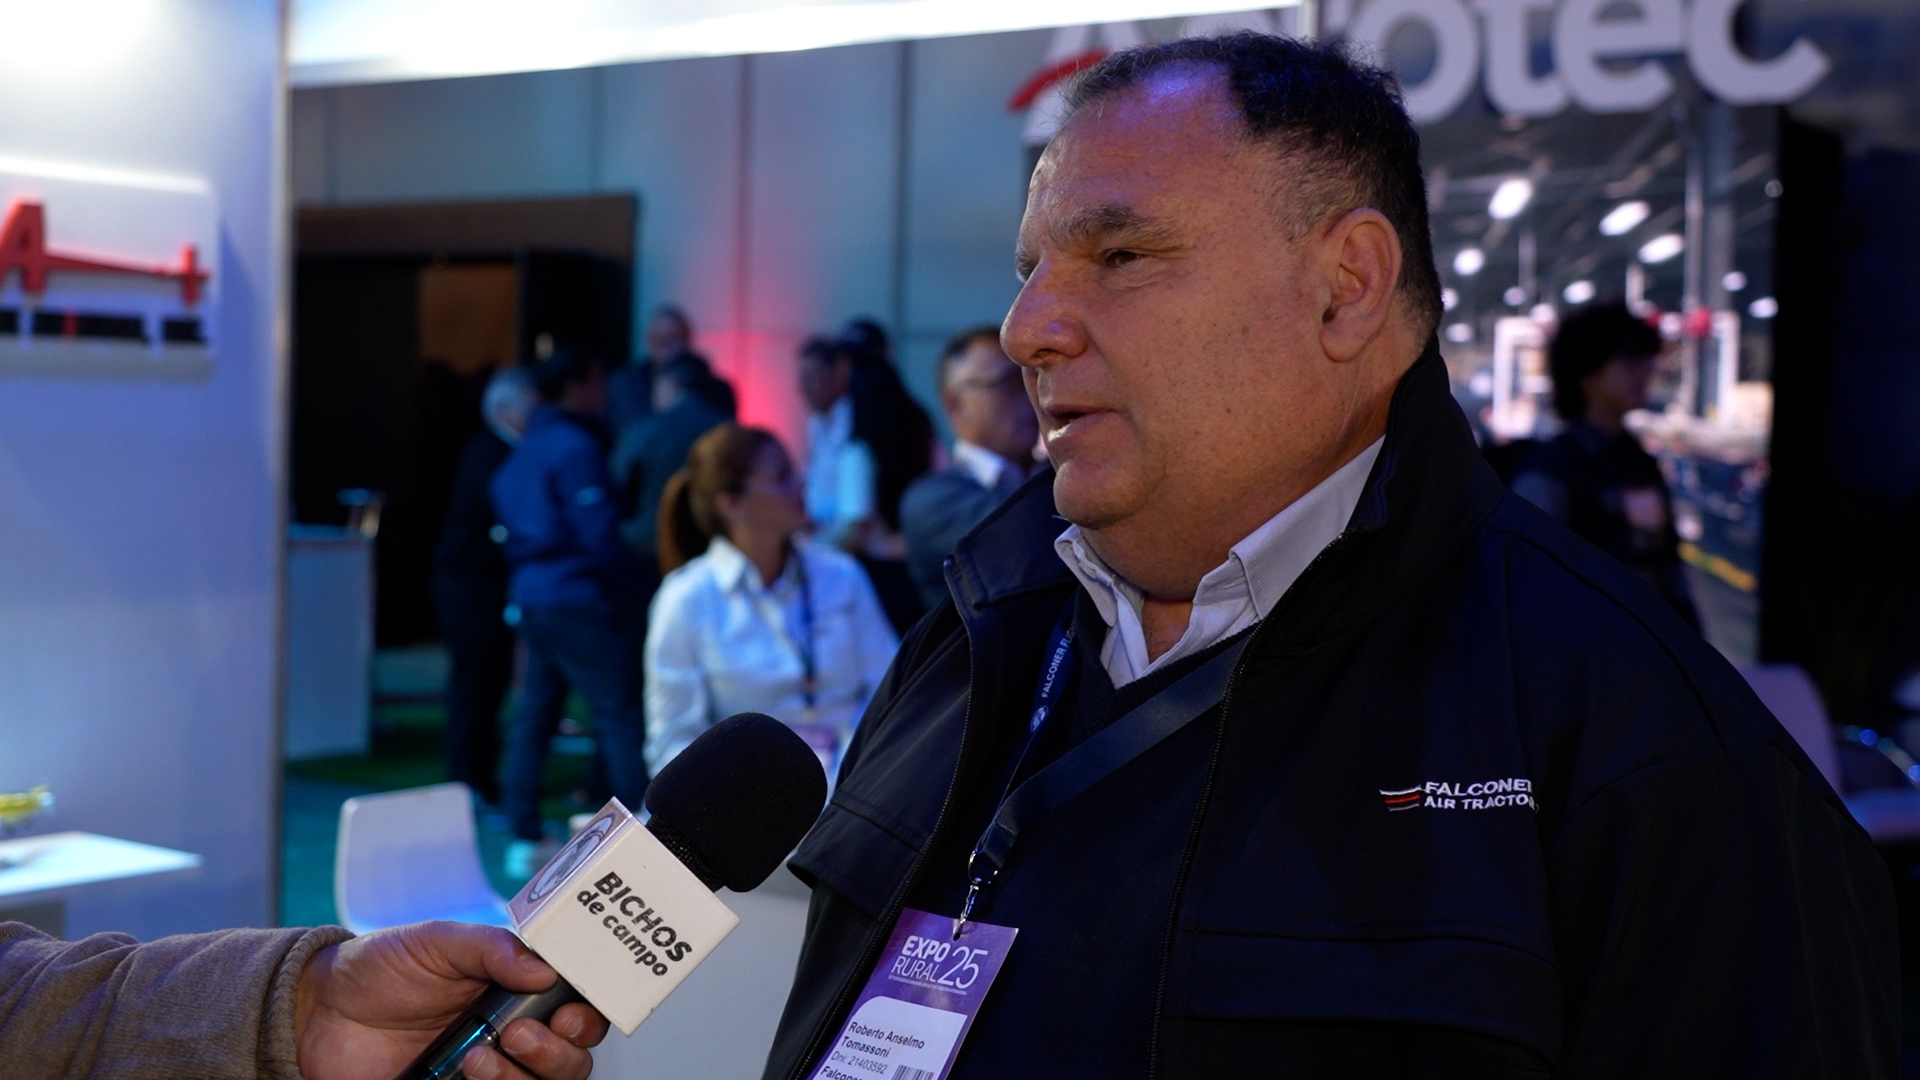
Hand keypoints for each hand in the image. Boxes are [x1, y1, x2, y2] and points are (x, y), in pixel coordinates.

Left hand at [294, 921, 609, 1079]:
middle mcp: (512, 1035)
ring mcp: (488, 1072)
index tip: (571, 1012)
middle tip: (518, 1033)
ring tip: (478, 1056)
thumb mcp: (436, 941)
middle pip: (572, 1058)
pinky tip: (466, 1075)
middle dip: (557, 1051)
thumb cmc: (378, 971)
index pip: (578, 1008)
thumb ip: (490, 947)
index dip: (587, 1015)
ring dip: (522, 1077)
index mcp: (518, 991)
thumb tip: (542, 968)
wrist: (319, 1014)